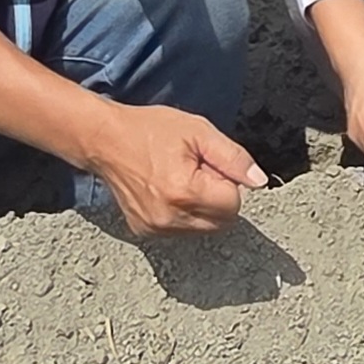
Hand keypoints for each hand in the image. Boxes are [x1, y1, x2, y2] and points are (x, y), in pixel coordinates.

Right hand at [80, 100, 265, 234]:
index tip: (208, 165)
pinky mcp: (145, 232)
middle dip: (218, 197)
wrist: (104, 141)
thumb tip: (259, 181)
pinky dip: (183, 215)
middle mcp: (170, 217)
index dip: (227, 181)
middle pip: (222, 221)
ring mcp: (155, 228)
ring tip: (178, 180)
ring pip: (204, 229)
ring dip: (202, 208)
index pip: (234, 204)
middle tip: (195, 171)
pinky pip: (182, 230)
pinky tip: (166, 191)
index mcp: (185, 191)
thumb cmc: (150, 130)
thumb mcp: (198, 131)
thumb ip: (233, 158)